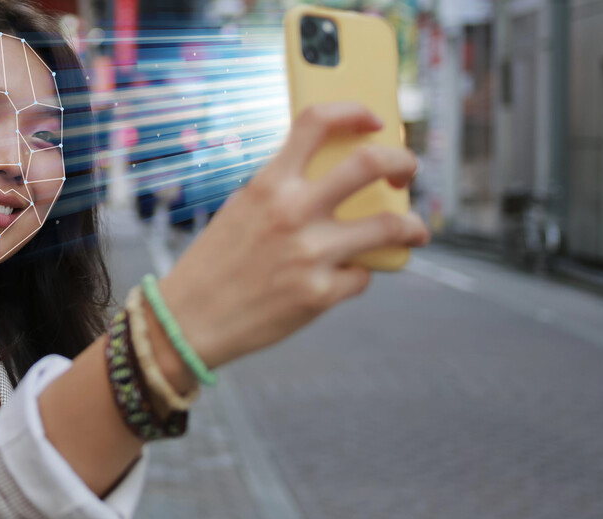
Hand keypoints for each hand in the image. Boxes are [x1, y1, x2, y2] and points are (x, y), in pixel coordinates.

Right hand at [158, 101, 430, 369]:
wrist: (188, 323)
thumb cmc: (214, 265)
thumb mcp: (240, 211)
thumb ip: (282, 190)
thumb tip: (335, 179)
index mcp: (267, 184)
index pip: (318, 122)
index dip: (355, 112)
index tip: (374, 120)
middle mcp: (292, 212)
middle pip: (371, 165)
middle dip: (402, 163)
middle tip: (406, 172)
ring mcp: (310, 254)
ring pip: (389, 227)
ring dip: (412, 227)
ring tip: (414, 231)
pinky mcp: (319, 294)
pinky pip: (361, 276)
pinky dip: (357, 275)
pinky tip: (343, 279)